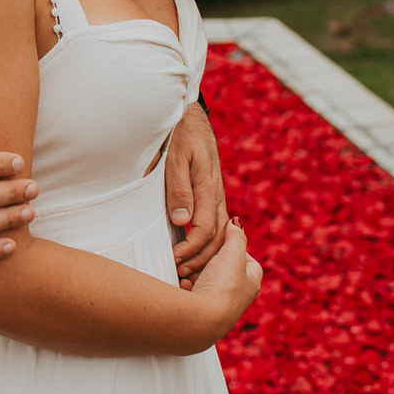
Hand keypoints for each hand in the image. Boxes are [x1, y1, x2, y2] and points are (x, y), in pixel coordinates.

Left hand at [166, 102, 228, 283]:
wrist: (191, 120)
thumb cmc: (180, 136)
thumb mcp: (174, 158)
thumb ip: (178, 188)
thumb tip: (182, 221)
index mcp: (208, 188)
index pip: (204, 230)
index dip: (190, 250)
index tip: (173, 259)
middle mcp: (216, 196)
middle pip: (217, 239)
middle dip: (200, 260)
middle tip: (178, 273)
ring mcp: (216, 197)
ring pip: (220, 235)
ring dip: (206, 256)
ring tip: (186, 270)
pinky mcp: (212, 197)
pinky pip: (216, 226)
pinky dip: (209, 245)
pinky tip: (195, 254)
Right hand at [186, 220, 261, 340]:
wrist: (203, 319)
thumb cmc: (222, 286)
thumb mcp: (232, 253)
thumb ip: (235, 235)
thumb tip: (236, 222)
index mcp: (251, 282)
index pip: (246, 258)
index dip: (232, 247)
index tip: (218, 240)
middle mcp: (238, 296)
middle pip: (222, 269)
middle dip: (207, 260)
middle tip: (198, 255)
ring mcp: (220, 305)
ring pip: (205, 280)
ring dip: (194, 273)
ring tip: (187, 270)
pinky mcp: (202, 312)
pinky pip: (193, 293)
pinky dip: (187, 287)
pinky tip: (183, 284)